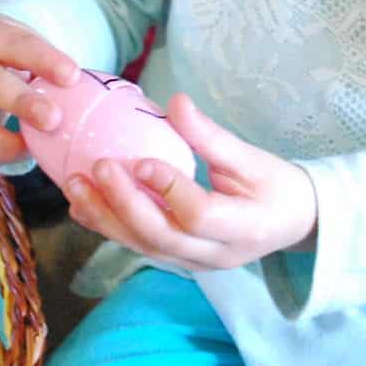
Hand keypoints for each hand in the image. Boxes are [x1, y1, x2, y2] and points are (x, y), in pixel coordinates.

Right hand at [0, 16, 79, 171]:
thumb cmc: (19, 58)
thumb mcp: (32, 47)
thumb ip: (60, 70)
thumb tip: (125, 96)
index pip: (17, 44)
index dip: (44, 60)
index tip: (74, 76)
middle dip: (21, 103)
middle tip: (54, 119)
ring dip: (3, 143)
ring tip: (33, 150)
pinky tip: (22, 156)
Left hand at [65, 94, 318, 271]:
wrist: (291, 222)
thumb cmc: (276, 186)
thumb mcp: (252, 158)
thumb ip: (212, 136)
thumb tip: (176, 101)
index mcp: (244, 227)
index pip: (199, 215)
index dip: (168, 188)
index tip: (139, 159)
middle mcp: (216, 255)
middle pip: (162, 237)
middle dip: (125, 203)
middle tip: (98, 166)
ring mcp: (195, 263)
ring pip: (144, 247)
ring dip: (106, 217)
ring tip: (74, 185)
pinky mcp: (179, 260)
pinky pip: (139, 247)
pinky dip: (108, 226)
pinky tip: (81, 205)